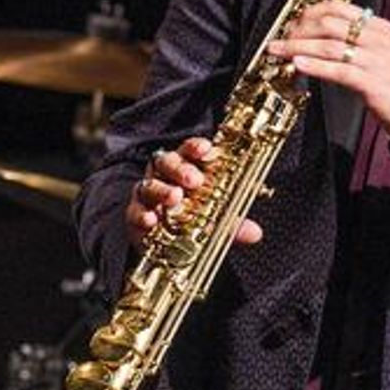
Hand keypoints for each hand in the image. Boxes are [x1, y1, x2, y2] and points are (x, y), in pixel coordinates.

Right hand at [125, 136, 263, 249]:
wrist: (165, 242)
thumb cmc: (193, 218)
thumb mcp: (217, 220)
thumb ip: (233, 225)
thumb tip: (254, 233)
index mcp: (186, 167)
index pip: (189, 150)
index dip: (196, 147)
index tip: (207, 149)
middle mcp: (164, 176)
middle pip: (167, 162)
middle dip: (181, 168)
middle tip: (195, 180)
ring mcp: (148, 194)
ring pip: (150, 184)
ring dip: (162, 190)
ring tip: (175, 197)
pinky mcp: (135, 215)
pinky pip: (135, 211)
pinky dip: (142, 215)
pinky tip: (151, 219)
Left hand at [269, 0, 389, 151]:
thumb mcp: (387, 58)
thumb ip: (362, 48)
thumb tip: (327, 48)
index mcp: (381, 28)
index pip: (339, 7)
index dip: (310, 12)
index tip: (293, 22)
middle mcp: (377, 38)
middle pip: (328, 22)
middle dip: (297, 29)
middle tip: (280, 39)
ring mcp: (375, 60)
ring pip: (327, 45)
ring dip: (297, 48)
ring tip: (278, 52)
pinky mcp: (373, 83)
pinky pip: (337, 70)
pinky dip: (314, 66)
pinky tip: (298, 65)